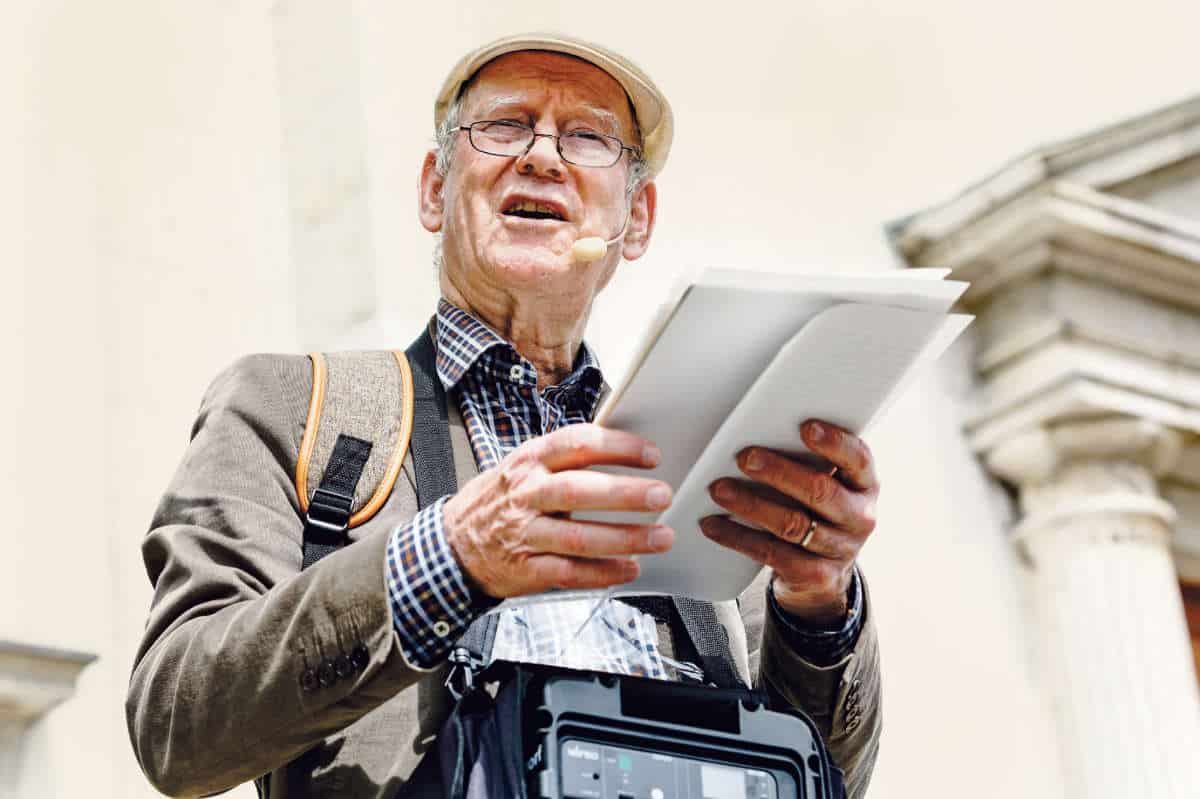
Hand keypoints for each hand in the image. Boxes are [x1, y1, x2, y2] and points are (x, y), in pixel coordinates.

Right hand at [443, 424, 675, 597]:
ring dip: (625, 539)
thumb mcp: (521, 467)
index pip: (577, 444)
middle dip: (625, 493)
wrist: (451, 546)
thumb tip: (621, 449)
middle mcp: (526, 495)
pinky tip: (629, 568)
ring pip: (578, 537)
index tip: (651, 454)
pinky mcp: (525, 569)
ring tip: (660, 537)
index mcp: (529, 461)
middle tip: (661, 495)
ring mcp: (524, 534)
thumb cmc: (497, 501)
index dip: (617, 447)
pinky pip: (569, 573)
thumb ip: (563, 460)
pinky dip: (603, 572)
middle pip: (579, 491)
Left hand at [700, 420, 878, 624]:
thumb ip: (809, 462)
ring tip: (720, 489)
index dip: (834, 443)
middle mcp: (859, 517)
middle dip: (779, 472)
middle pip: (820, 491)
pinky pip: (772, 554)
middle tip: (745, 458)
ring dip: (751, 504)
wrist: (824, 575)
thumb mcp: (828, 485)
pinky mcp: (816, 576)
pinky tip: (714, 525)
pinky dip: (738, 537)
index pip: (858, 458)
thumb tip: (759, 431)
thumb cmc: (818, 512)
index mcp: (865, 485)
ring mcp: (840, 550)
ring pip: (792, 524)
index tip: (805, 427)